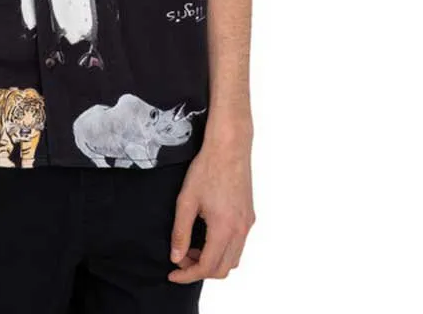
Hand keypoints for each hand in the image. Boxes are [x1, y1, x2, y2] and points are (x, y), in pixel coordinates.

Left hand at [167, 132, 254, 282]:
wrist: (229, 147)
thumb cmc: (207, 169)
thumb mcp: (186, 200)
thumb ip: (180, 231)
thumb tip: (176, 256)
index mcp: (224, 228)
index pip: (207, 266)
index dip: (188, 274)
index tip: (173, 272)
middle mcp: (240, 231)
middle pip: (223, 269)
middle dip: (199, 270)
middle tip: (180, 258)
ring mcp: (247, 224)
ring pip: (233, 259)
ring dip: (212, 261)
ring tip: (192, 246)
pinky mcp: (249, 216)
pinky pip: (238, 245)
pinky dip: (222, 250)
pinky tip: (206, 235)